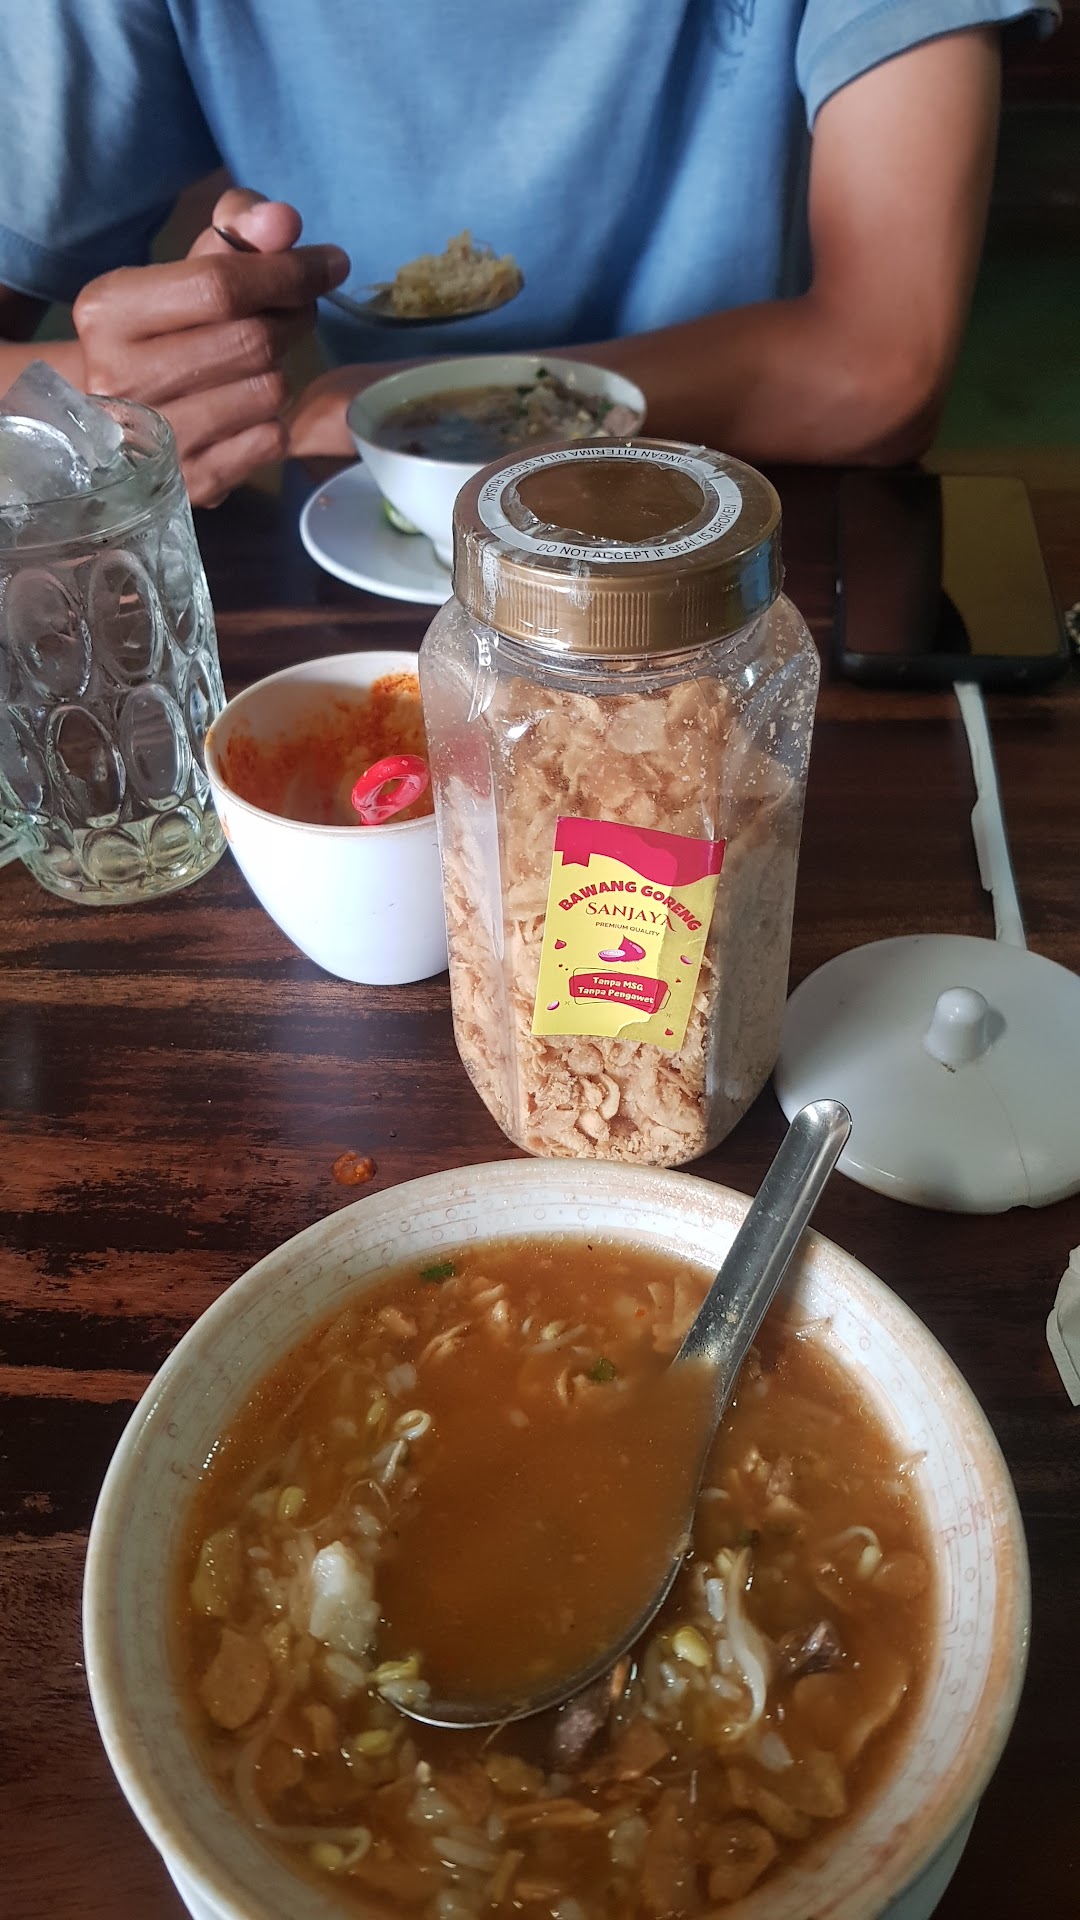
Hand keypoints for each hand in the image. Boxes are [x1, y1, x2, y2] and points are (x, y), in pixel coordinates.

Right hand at [73, 187, 349, 504]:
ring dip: (282, 369)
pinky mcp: (190, 485)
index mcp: (110, 312)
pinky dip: (274, 418)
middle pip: (253, 341)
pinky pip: (271, 439)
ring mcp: (157, 442)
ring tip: (260, 360)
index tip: (329, 262)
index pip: (221, 285)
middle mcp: (124, 380)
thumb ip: (234, 236)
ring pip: (269, 391)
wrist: (110, 424)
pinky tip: (247, 407)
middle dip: (292, 317)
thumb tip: (282, 221)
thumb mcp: (179, 273)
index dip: (288, 271)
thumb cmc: (155, 334)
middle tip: (296, 310)